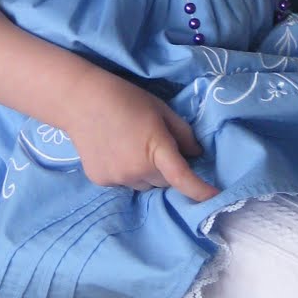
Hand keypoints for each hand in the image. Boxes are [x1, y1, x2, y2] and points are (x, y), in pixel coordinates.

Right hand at [64, 71, 217, 201]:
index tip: (216, 198)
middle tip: (153, 144)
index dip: (201, 191)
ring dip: (146, 173)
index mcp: (156, 149)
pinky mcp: (102, 181)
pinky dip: (126, 173)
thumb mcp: (161, 110)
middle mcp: (137, 170)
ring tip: (131, 146)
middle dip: (166, 169)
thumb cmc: (126, 99)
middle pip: (164, 182)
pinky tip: (115, 151)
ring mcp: (118, 179)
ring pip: (144, 185)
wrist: (81, 100)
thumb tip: (196, 155)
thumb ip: (182, 134)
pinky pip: (124, 183)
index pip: (182, 178)